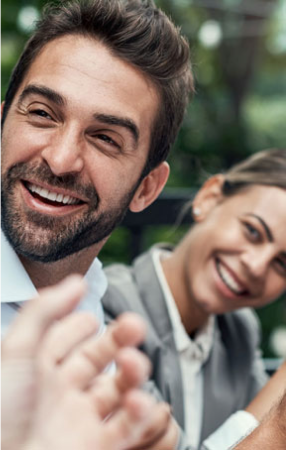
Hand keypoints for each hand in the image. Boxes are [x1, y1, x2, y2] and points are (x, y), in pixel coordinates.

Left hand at [0, 275, 163, 449]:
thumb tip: (75, 282)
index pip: (62, 340)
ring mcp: (79, 419)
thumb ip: (44, 310)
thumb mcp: (15, 352)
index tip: (89, 316)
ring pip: (117, 388)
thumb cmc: (0, 414)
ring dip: (133, 371)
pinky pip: (127, 425)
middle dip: (119, 339)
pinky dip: (140, 412)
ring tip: (132, 361)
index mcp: (35, 370)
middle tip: (135, 325)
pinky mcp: (96, 446)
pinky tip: (138, 399)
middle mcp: (59, 393)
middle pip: (96, 359)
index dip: (77, 325)